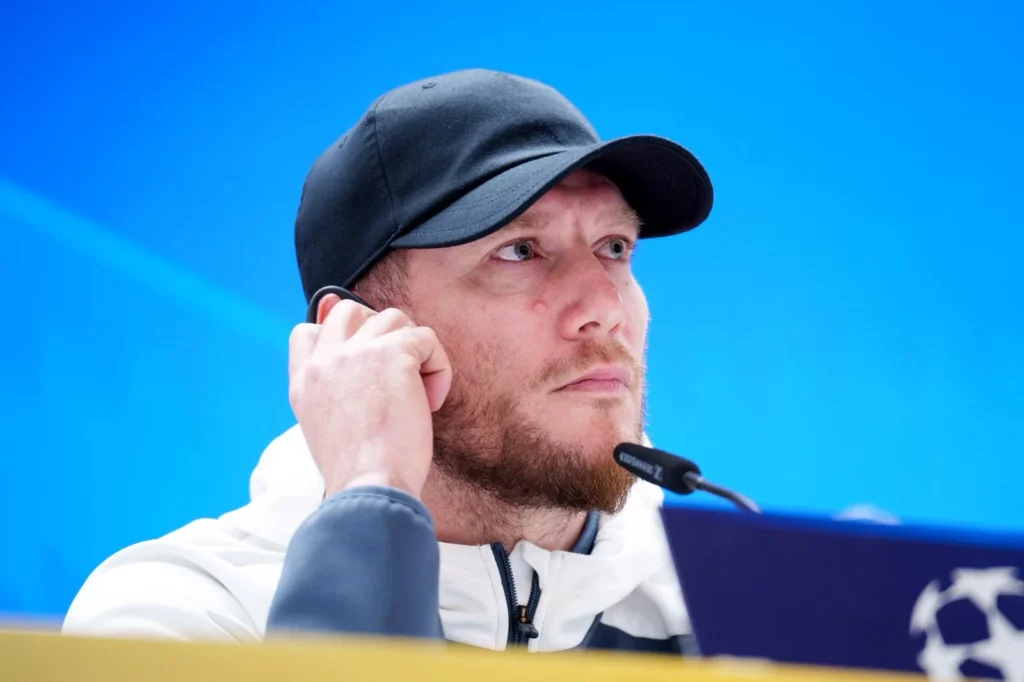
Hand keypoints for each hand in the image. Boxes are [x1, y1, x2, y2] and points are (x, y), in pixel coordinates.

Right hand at [288, 294, 452, 498]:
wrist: (370, 488)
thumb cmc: (359, 470)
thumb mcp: (327, 426)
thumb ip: (332, 385)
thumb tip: (344, 343)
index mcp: (304, 381)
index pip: (309, 331)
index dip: (340, 336)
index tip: (365, 358)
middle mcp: (325, 360)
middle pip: (353, 312)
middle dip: (382, 335)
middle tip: (399, 372)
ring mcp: (356, 353)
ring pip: (394, 320)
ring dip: (414, 351)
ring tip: (417, 393)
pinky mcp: (393, 355)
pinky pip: (427, 339)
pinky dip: (439, 369)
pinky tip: (431, 402)